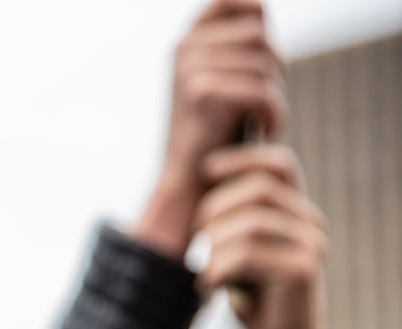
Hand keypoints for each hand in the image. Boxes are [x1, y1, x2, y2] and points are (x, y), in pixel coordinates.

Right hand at [134, 0, 284, 257]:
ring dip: (274, 95)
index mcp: (186, 42)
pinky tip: (266, 131)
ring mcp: (189, 67)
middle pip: (258, 34)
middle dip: (273, 68)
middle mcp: (183, 48)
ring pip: (264, 63)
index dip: (257, 15)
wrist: (187, 182)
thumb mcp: (222, 82)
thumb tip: (261, 9)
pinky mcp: (201, 92)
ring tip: (263, 120)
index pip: (234, 1)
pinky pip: (261, 90)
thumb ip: (237, 47)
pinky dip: (274, 114)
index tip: (265, 57)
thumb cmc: (213, 135)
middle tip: (264, 102)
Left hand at [194, 143, 336, 328]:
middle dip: (215, 211)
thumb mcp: (237, 251)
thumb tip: (202, 178)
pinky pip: (245, 255)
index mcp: (295, 212)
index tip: (206, 169)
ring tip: (205, 271)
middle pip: (258, 189)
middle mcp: (310, 222)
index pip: (278, 164)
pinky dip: (216, 270)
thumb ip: (230, 219)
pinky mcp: (302, 270)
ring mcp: (310, 244)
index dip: (241, 159)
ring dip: (212, 248)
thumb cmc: (253, 298)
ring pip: (248, 223)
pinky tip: (211, 287)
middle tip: (199, 243)